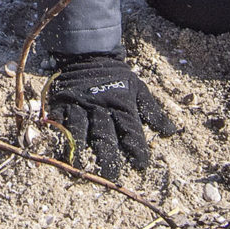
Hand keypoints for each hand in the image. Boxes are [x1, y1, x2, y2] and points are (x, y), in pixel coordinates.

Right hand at [45, 51, 178, 178]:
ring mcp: (80, 105)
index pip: (131, 130)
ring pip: (79, 130)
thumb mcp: (139, 90)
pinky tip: (59, 150)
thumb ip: (153, 112)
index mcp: (122, 105)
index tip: (141, 165)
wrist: (89, 53)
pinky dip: (58, 136)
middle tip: (111, 176)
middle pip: (105, 135)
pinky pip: (58, 121)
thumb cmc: (117, 76)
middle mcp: (101, 107)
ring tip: (81, 167)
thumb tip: (170, 132)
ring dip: (80, 150)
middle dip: (108, 156)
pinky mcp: (62, 103)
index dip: (136, 148)